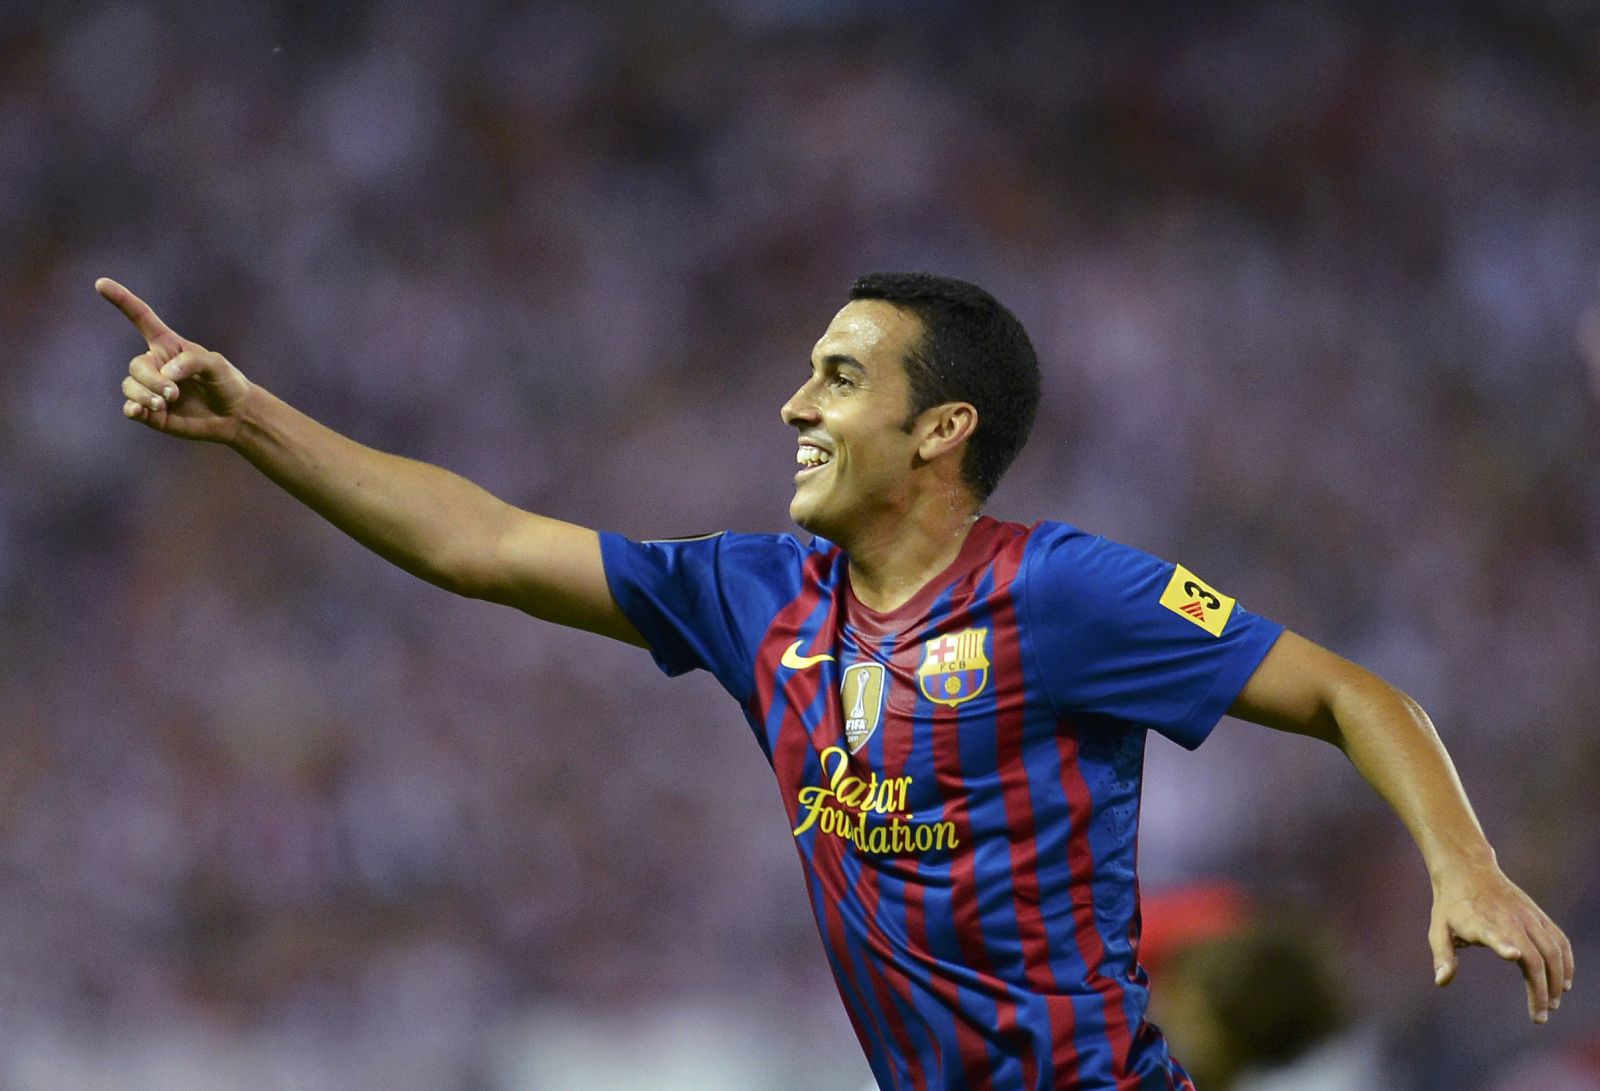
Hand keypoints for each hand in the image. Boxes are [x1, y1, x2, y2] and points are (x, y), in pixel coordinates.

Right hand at [97, 278, 252, 443]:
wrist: (235, 415)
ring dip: (144, 395)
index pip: (141, 319)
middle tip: (173, 392)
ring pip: (130, 386)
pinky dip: (132, 408)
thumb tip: (166, 373)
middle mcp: (156, 366)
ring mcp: (151, 389)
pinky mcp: (152, 413)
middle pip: (137, 366)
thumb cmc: (226, 383)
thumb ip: (193, 361)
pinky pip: (130, 408)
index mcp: (168, 346)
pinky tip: (139, 411)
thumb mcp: (217, 365)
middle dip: (152, 379)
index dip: (122, 301)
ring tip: (165, 403)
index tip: (101, 283)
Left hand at [1429, 863, 1573, 1023]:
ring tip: (1552, 1005)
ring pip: (1553, 951)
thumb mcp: (1438, 927)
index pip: (1495, 934)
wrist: (1467, 869)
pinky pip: (1559, 940)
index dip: (1504, 945)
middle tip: (1539, 1017)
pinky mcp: (1537, 914)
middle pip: (1535, 957)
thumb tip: (1441, 982)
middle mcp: (1509, 919)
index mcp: (1481, 922)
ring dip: (1557, 980)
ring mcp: (1527, 916)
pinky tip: (1564, 982)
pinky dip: (1566, 962)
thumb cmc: (1451, 905)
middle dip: (1541, 990)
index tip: (1515, 956)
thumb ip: (1442, 955)